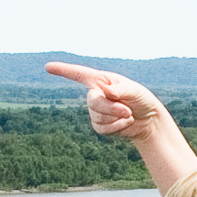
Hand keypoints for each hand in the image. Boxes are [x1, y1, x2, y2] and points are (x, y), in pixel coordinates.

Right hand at [45, 61, 163, 143]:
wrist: (148, 120)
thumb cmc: (142, 100)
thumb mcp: (135, 91)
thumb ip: (120, 90)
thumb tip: (105, 91)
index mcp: (102, 80)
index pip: (79, 74)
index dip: (63, 70)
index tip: (47, 67)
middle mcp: (97, 94)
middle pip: (93, 102)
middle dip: (110, 108)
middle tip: (127, 111)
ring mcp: (96, 111)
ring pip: (97, 117)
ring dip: (115, 119)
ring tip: (129, 115)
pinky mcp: (100, 125)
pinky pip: (101, 129)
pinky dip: (115, 128)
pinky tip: (126, 123)